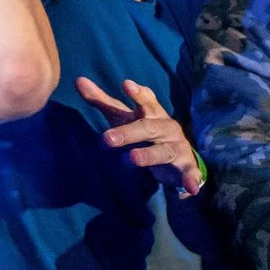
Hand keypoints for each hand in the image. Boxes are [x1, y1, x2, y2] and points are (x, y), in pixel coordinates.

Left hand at [76, 77, 202, 198]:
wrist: (178, 155)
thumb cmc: (145, 130)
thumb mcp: (124, 116)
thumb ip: (102, 100)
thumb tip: (78, 80)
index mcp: (151, 112)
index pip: (146, 99)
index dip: (137, 93)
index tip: (126, 84)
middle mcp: (165, 127)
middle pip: (147, 127)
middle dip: (128, 132)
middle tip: (107, 138)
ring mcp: (176, 146)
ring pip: (162, 150)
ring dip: (148, 155)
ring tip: (132, 159)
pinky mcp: (185, 167)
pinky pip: (189, 173)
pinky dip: (191, 180)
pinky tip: (190, 188)